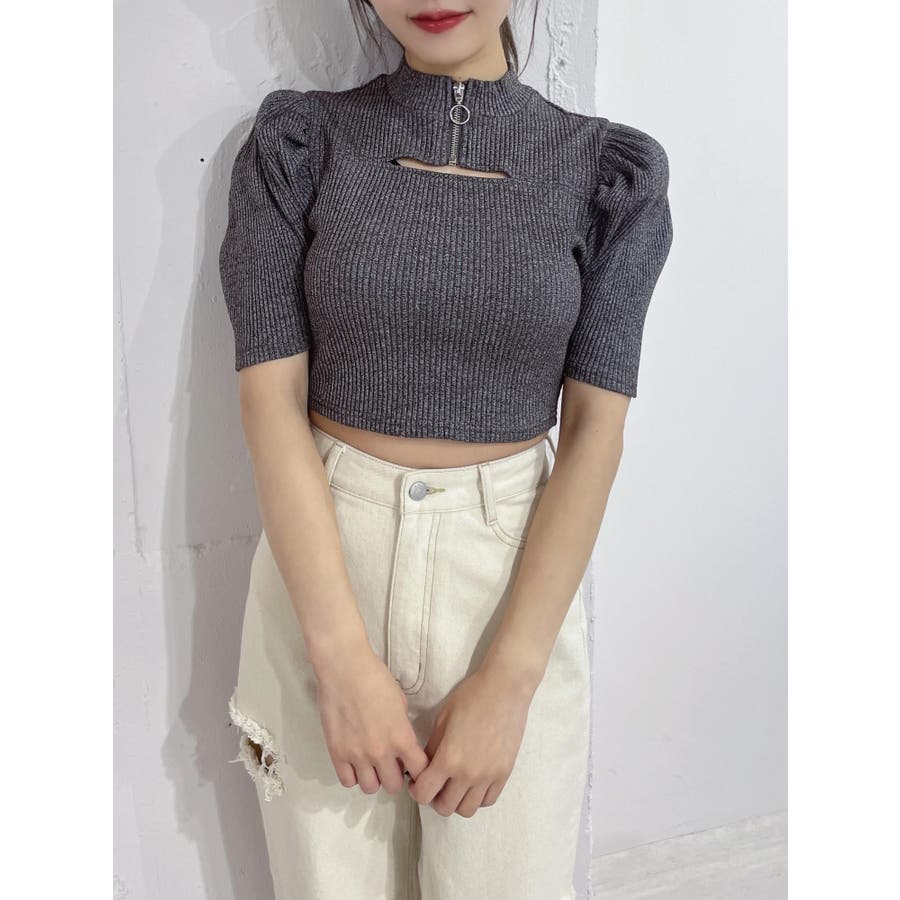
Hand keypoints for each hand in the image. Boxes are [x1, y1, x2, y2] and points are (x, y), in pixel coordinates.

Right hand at [314, 642, 429, 794]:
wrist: (345, 669)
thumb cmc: (375, 678)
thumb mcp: (400, 703)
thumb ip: (402, 728)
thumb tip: (401, 743)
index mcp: (402, 738)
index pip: (420, 772)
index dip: (420, 771)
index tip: (415, 766)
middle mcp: (381, 752)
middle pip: (394, 786)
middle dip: (396, 777)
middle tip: (392, 765)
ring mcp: (357, 755)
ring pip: (370, 788)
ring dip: (374, 778)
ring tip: (372, 764)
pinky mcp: (337, 753)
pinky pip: (347, 781)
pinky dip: (353, 775)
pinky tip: (355, 762)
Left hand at [406, 665, 533, 816]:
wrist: (505, 689)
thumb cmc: (471, 697)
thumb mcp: (443, 719)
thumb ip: (433, 747)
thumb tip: (426, 766)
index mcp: (448, 759)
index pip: (425, 793)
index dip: (416, 790)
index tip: (417, 781)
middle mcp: (468, 774)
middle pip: (445, 807)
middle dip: (434, 798)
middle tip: (435, 783)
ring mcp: (489, 777)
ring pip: (467, 810)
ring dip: (456, 801)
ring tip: (454, 785)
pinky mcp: (504, 774)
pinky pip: (488, 801)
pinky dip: (476, 797)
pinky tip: (472, 782)